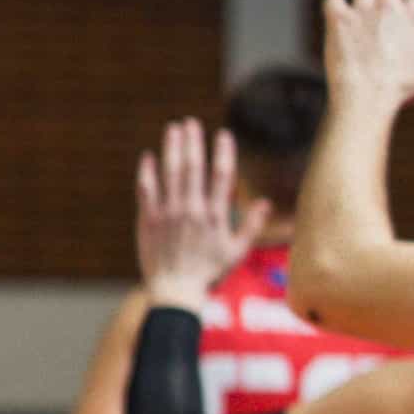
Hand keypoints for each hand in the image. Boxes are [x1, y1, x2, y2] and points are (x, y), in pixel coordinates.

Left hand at [134, 121, 265, 304]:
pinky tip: (149, 156)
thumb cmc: (210, 273)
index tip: (223, 134)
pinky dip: (147, 172)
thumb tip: (267, 203)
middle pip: (193, 168)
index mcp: (215, 216)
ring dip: (171, 148)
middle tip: (191, 122)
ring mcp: (168, 213)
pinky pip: (147, 190)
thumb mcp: (237, 251)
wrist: (175, 291)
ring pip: (170, 173)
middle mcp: (192, 210)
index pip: (221, 176)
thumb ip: (251, 225)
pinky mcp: (149, 220)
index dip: (223, 152)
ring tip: (173, 129)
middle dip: (193, 142)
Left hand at [319, 0, 413, 112]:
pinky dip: (335, 9)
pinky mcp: (339, 18)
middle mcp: (389, 9)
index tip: (405, 23)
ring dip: (361, 1)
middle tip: (381, 14)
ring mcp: (363, 11)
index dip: (411, 8)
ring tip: (360, 21)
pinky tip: (338, 24)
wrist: (367, 96)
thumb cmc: (401, 90)